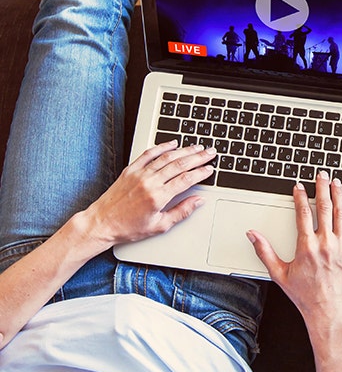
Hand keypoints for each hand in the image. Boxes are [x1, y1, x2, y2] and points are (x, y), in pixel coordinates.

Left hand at [83, 140, 215, 246]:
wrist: (101, 223)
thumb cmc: (128, 228)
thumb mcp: (159, 226)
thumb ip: (181, 212)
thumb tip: (198, 201)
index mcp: (158, 197)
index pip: (186, 179)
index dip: (201, 173)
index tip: (210, 168)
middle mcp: (149, 182)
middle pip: (180, 164)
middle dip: (198, 157)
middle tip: (210, 153)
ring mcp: (140, 173)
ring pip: (167, 157)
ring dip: (185, 150)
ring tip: (197, 147)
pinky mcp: (131, 169)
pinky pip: (149, 153)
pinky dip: (162, 147)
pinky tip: (173, 144)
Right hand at [247, 171, 341, 324]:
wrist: (327, 312)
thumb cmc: (304, 295)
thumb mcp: (279, 274)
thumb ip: (264, 252)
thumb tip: (252, 235)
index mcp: (307, 246)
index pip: (303, 212)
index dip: (300, 196)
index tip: (299, 186)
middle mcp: (325, 243)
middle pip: (324, 207)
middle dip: (322, 188)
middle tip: (321, 175)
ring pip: (341, 214)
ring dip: (339, 195)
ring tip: (337, 182)